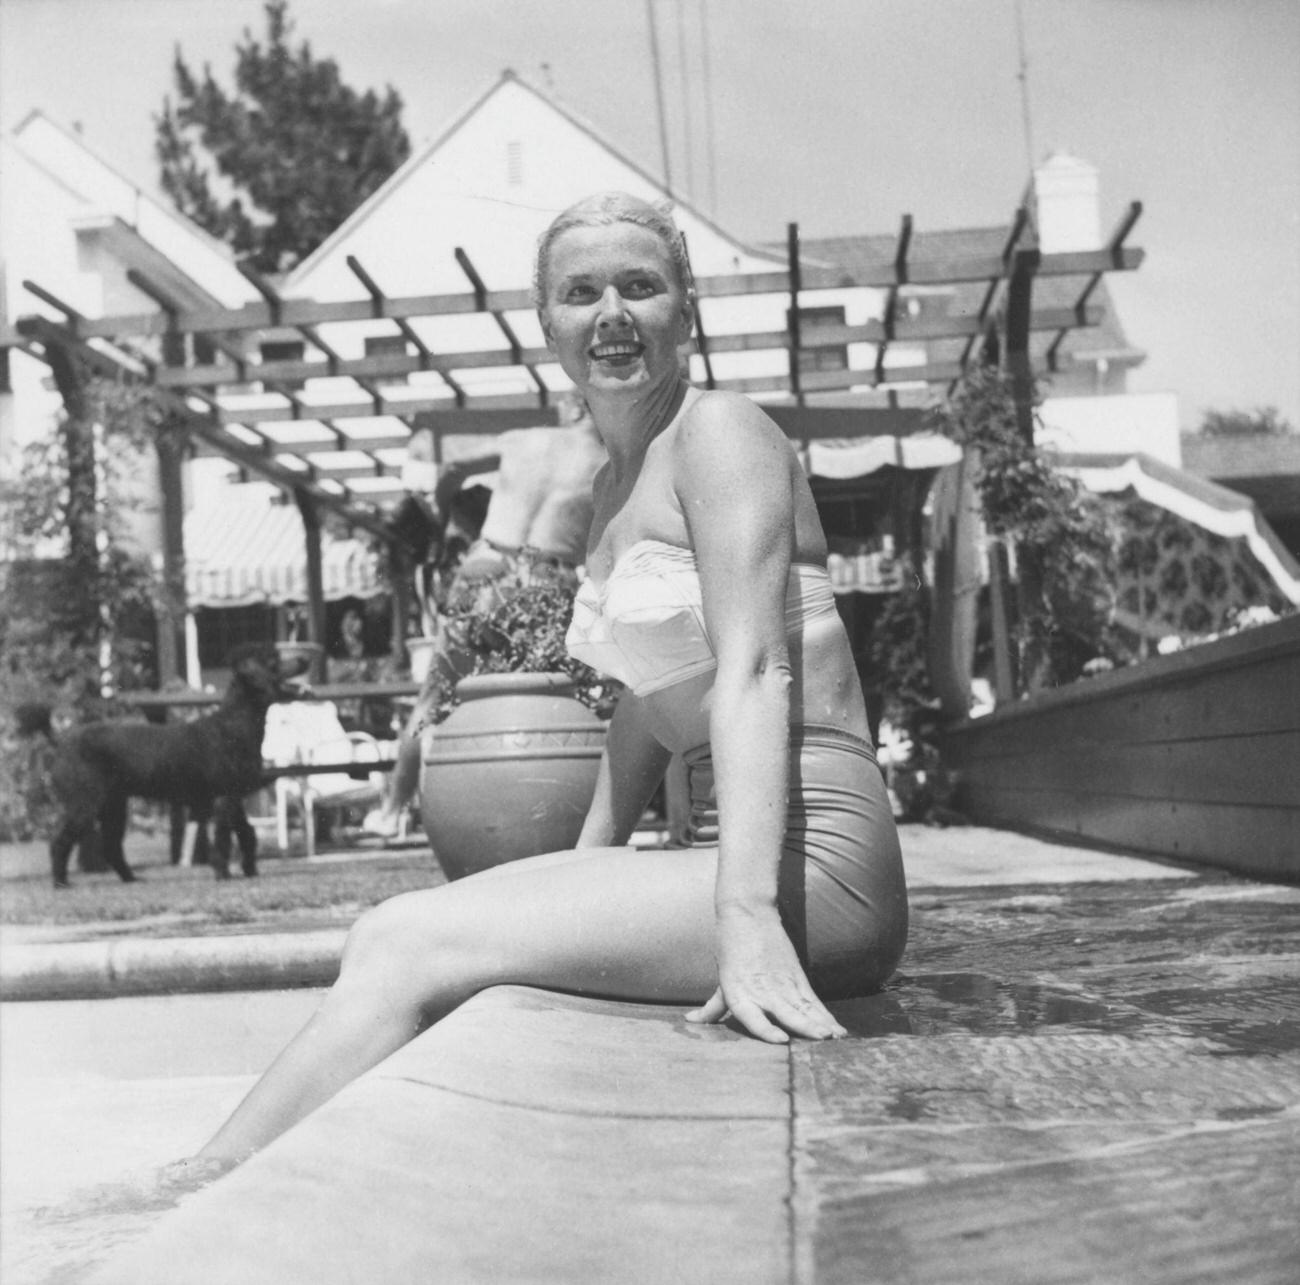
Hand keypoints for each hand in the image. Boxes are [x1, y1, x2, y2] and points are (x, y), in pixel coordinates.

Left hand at [684, 905, 846, 1043]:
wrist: (748, 913)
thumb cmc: (731, 948)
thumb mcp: (723, 979)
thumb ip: (712, 1007)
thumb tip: (691, 1022)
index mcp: (738, 992)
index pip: (752, 1016)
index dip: (766, 1029)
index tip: (782, 1040)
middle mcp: (761, 990)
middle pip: (787, 1012)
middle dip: (806, 1027)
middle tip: (823, 1039)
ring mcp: (782, 982)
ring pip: (804, 1007)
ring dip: (820, 1022)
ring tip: (834, 1037)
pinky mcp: (797, 976)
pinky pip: (812, 1000)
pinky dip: (824, 1015)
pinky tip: (836, 1028)